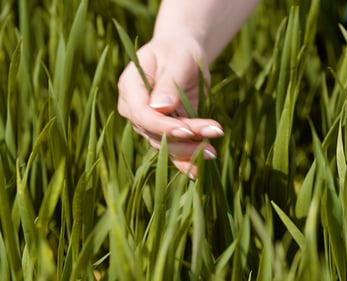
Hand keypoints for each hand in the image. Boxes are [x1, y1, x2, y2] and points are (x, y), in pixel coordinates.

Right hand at [117, 37, 223, 177]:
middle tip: (213, 140)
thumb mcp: (176, 60)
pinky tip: (200, 172)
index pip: (143, 114)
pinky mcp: (164, 132)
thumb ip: (168, 84)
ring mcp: (148, 124)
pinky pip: (172, 150)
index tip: (188, 129)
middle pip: (155, 134)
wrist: (182, 54)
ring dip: (190, 152)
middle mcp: (134, 110)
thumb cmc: (178, 51)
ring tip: (213, 154)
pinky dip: (186, 161)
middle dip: (184, 141)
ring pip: (166, 145)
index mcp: (130, 88)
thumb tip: (160, 108)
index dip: (164, 126)